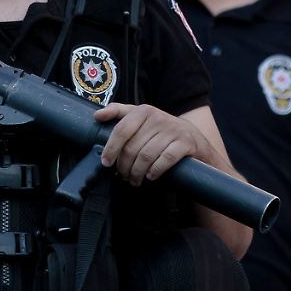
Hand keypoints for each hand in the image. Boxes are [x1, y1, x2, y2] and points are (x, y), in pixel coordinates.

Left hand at [93, 103, 215, 185]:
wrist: (193, 139)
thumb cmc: (160, 131)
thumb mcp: (141, 118)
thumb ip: (119, 113)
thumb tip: (97, 116)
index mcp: (143, 111)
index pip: (121, 130)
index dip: (111, 148)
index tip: (106, 162)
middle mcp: (158, 117)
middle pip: (132, 148)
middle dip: (124, 166)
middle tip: (123, 175)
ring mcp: (173, 130)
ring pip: (146, 156)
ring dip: (137, 173)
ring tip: (134, 180)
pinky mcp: (185, 143)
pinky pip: (165, 160)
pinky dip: (155, 171)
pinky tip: (150, 176)